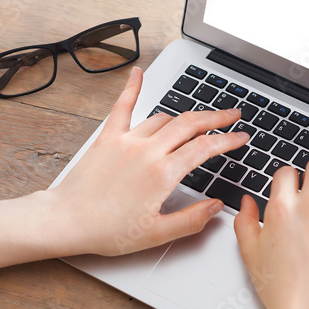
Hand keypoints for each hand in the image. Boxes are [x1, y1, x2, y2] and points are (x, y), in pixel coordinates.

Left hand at [45, 66, 248, 255]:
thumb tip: (215, 207)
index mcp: (163, 174)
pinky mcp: (107, 138)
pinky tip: (137, 74)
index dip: (228, 140)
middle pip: (190, 124)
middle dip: (216, 116)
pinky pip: (122, 107)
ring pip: (164, 118)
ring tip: (198, 118)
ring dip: (185, 116)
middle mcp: (147, 152)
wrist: (67, 221)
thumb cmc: (107, 231)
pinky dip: (132, 88)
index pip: (205, 148)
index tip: (241, 137)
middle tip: (232, 115)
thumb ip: (192, 219)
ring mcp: (126, 141)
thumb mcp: (157, 234)